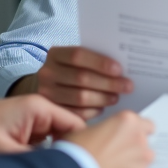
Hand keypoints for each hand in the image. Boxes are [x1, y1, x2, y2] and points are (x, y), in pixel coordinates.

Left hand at [0, 95, 86, 152]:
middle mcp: (39, 111)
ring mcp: (32, 121)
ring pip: (57, 142)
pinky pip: (44, 145)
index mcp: (39, 108)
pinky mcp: (24, 131)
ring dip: (55, 157)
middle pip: (70, 134)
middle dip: (69, 155)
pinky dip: (43, 158)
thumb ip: (35, 161)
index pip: (78, 125)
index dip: (85, 147)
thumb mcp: (5, 152)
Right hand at [10, 46, 132, 119]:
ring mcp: (47, 93)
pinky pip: (76, 113)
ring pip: (80, 98)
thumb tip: (121, 69)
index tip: (119, 69)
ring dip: (102, 98)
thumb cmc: (67, 70)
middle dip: (108, 82)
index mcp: (55, 54)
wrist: (39, 86)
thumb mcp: (72, 60)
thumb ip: (91, 60)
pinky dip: (93, 111)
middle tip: (127, 86)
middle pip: (81, 77)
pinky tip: (103, 108)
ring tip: (117, 97)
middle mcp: (47, 72)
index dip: (100, 62)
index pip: (78, 55)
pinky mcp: (51, 111)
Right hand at [62, 112, 154, 167]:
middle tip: (115, 158)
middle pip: (145, 146)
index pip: (147, 125)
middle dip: (133, 152)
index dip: (138, 133)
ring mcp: (141, 163)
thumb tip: (107, 136)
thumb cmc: (76, 151)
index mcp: (128, 122)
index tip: (131, 139)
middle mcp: (139, 140)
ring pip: (141, 165)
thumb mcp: (87, 129)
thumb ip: (107, 130)